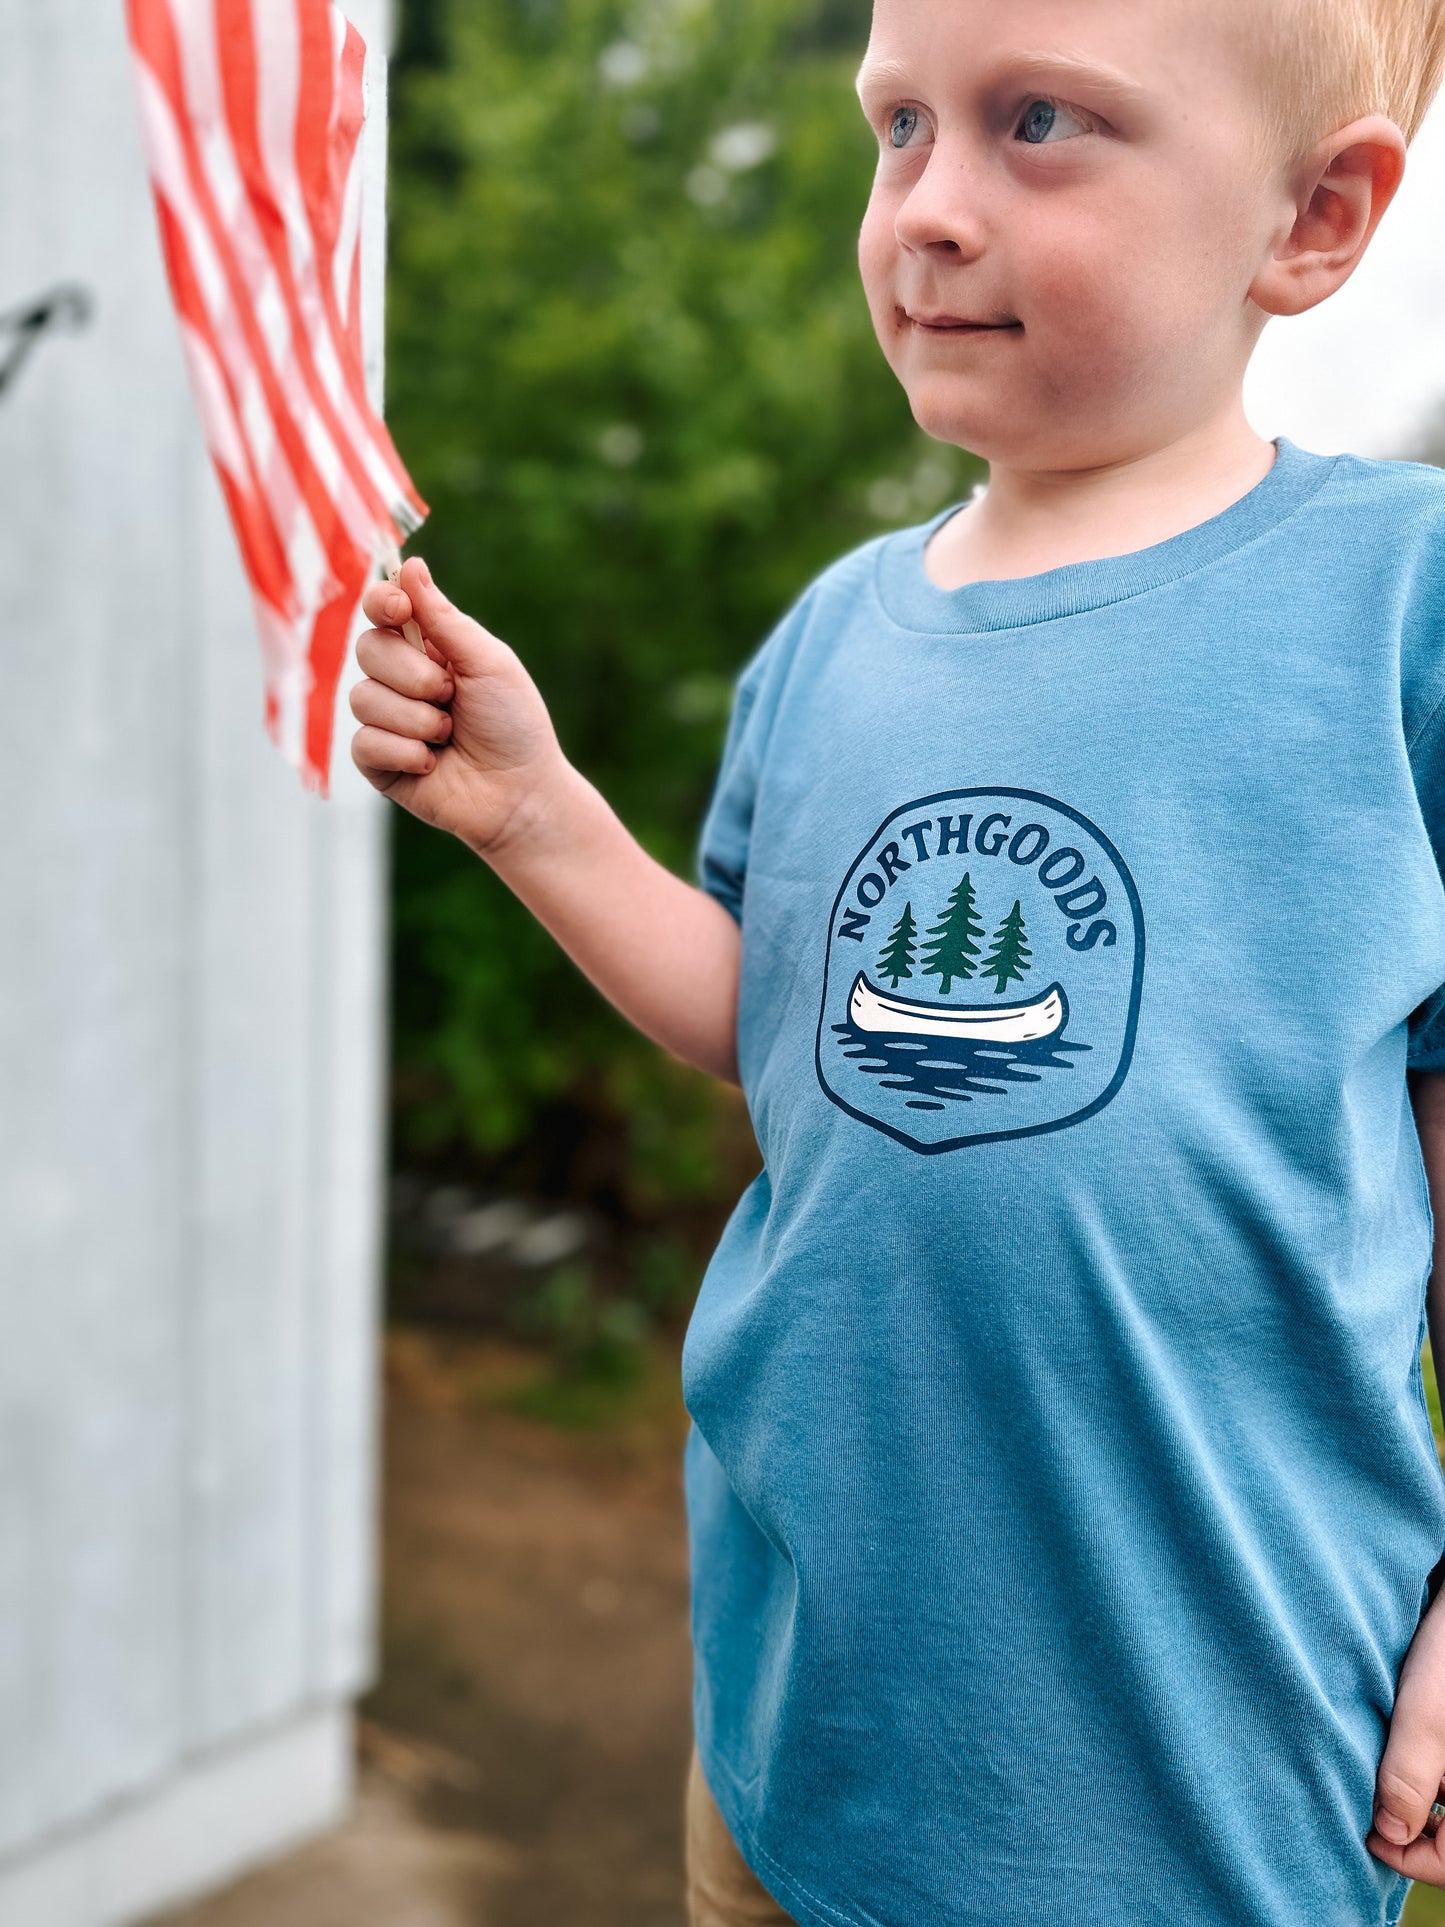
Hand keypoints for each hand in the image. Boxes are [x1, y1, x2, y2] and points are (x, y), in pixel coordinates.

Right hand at [350, 556, 568, 855]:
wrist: (521, 793)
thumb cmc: (514, 725)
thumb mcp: (487, 662)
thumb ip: (444, 618)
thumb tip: (410, 563)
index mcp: (427, 648)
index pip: (381, 610)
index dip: (381, 602)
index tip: (397, 608)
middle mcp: (400, 679)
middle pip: (367, 649)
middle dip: (414, 675)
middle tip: (450, 696)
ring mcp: (385, 721)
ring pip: (363, 698)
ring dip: (417, 719)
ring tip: (449, 735)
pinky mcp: (378, 762)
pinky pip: (365, 742)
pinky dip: (406, 752)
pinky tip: (434, 764)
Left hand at [1368, 1589, 1444, 1883]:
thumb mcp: (1426, 1709)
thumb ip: (1409, 1774)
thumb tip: (1388, 1835)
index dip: (1411, 1860)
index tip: (1368, 1833)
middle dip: (1411, 1833)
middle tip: (1366, 1812)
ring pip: (1443, 1808)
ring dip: (1413, 1804)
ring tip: (1375, 1779)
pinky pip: (1442, 1779)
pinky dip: (1420, 1778)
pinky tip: (1392, 1751)